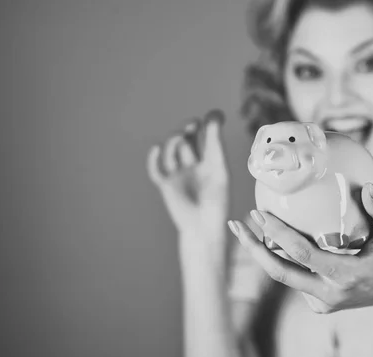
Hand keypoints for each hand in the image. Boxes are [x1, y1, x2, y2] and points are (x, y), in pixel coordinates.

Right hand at [147, 110, 229, 238]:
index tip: (213, 114)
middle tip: (193, 123)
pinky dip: (154, 158)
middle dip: (189, 130)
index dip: (209, 125)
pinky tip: (156, 148)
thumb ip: (215, 145)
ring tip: (179, 137)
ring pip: (172, 151)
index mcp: (210, 162)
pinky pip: (156, 169)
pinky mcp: (166, 184)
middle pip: (187, 141)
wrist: (203, 226)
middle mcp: (193, 165)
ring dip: (174, 142)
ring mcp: (178, 174)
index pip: (207, 138)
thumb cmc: (217, 201)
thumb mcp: (219, 169)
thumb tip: (214, 118)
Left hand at [227, 183, 372, 312]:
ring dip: (262, 252)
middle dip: (253, 248)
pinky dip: (281, 259)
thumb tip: (367, 186)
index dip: (278, 235)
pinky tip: (272, 237)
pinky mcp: (318, 305)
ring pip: (283, 276)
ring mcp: (322, 303)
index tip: (261, 212)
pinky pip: (295, 279)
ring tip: (245, 227)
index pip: (303, 255)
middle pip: (280, 273)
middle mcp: (330, 294)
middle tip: (237, 223)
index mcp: (347, 275)